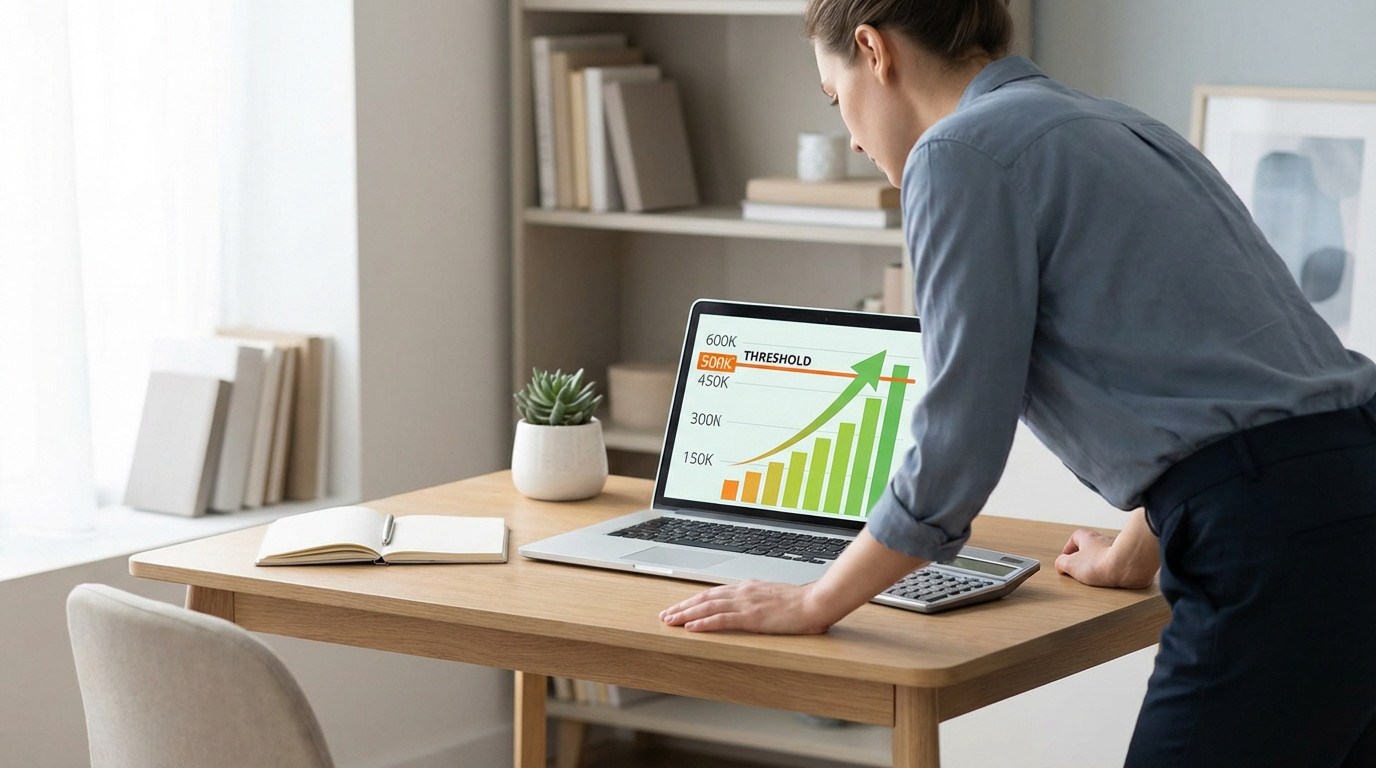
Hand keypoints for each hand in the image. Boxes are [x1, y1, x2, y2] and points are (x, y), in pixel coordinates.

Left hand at [659, 580, 832, 633]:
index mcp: (748, 588)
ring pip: (708, 607)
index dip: (694, 600)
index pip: (714, 593)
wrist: (817, 602)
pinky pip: (722, 619)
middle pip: (705, 598)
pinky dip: (703, 623)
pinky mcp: (752, 616)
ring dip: (686, 615)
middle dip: (683, 607)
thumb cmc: (801, 603)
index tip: (680, 607)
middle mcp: (743, 592)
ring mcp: (746, 603)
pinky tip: (691, 627)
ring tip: (670, 621)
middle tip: (666, 615)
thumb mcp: (775, 597)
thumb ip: (759, 600)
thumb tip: (751, 606)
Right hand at [1055, 511, 1158, 588]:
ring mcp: (1119, 548)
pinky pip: (1120, 563)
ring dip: (1101, 563)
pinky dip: (1115, 570)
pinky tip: (1112, 579)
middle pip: (1091, 545)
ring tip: (1098, 577)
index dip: (1069, 548)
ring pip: (1106, 554)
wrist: (1128, 566)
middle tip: (1082, 569)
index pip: (1075, 537)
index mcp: (1088, 537)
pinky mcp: (1131, 558)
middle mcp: (1104, 539)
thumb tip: (1061, 565)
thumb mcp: (1070, 565)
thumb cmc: (1101, 562)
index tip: (1066, 558)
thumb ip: (1061, 563)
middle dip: (1086, 557)